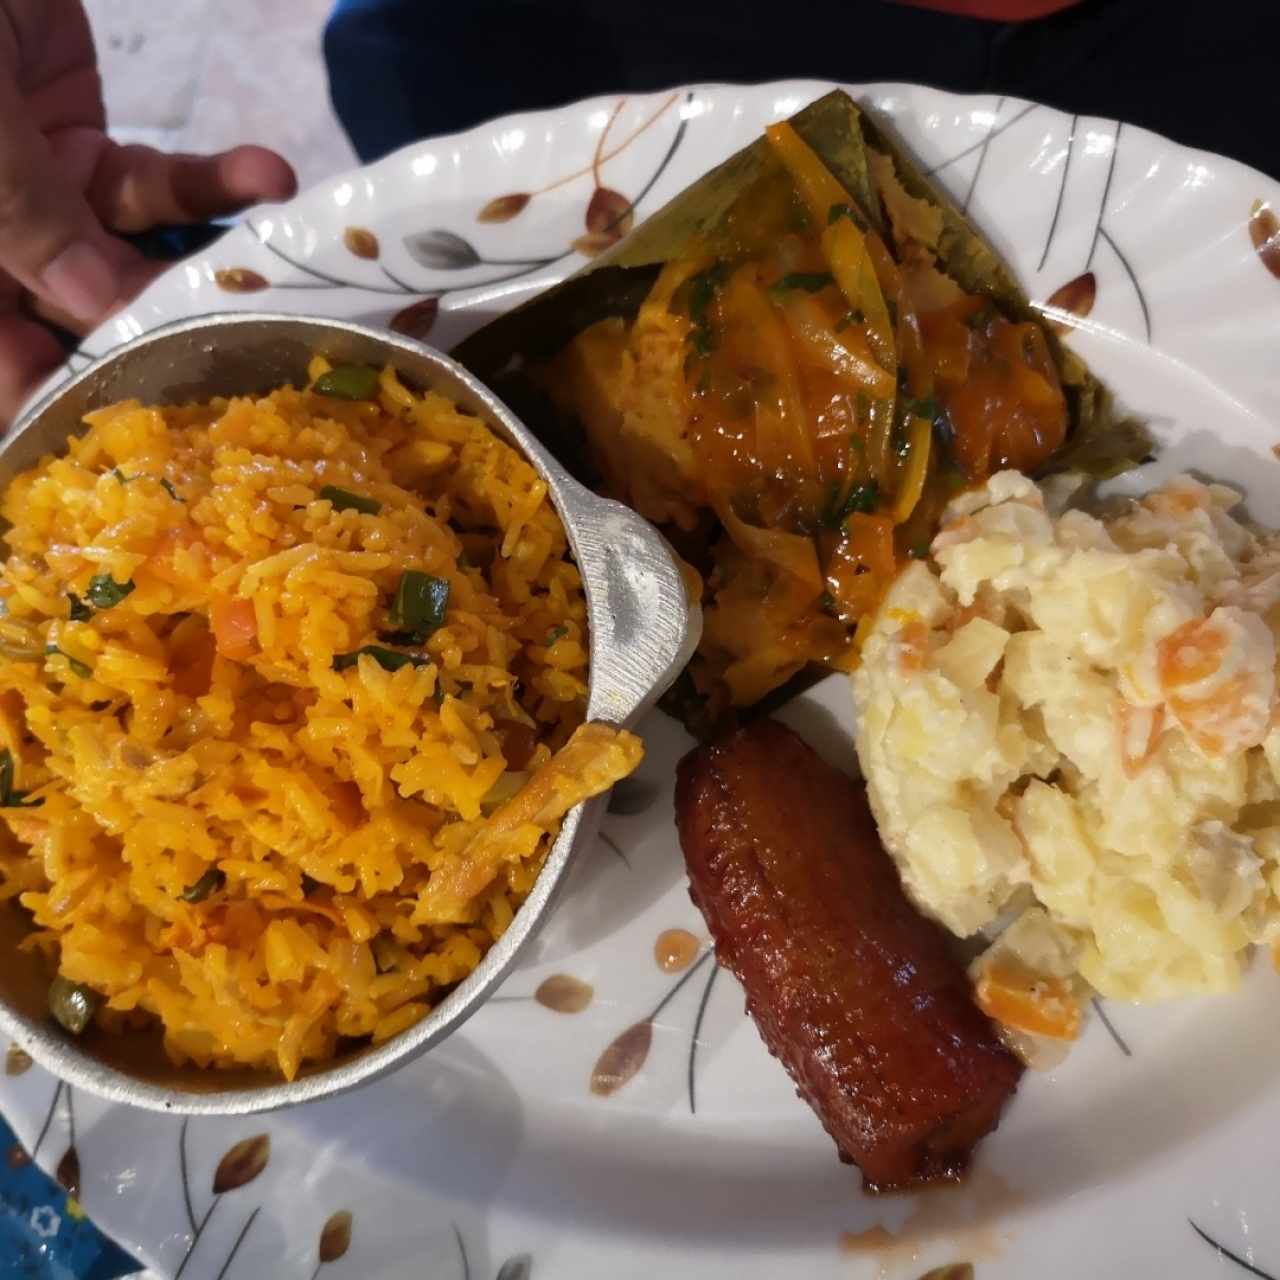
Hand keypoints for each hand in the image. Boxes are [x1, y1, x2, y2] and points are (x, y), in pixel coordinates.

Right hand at [0, 0, 296, 422]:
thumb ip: (23, 211)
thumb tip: (92, 302)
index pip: (6, 356)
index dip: (61, 397)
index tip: (144, 426)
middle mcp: (1, 244)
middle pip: (83, 317)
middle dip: (167, 333)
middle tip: (253, 352)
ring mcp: (48, 201)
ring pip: (137, 256)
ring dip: (210, 259)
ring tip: (278, 268)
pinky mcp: (91, 152)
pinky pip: (158, 187)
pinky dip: (215, 183)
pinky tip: (267, 175)